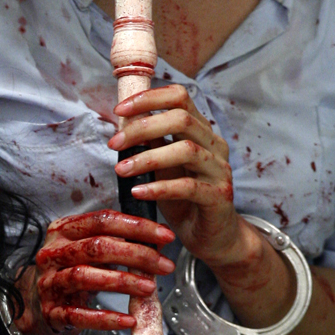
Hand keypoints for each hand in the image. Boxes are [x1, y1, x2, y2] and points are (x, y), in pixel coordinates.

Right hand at [27, 209, 175, 334]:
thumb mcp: (85, 247)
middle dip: (135, 254)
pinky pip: (79, 314)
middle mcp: (53, 253)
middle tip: (162, 264)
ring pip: (85, 276)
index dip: (136, 227)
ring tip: (148, 287)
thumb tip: (156, 239)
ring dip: (121, 281)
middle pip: (96, 247)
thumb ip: (114, 240)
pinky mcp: (51, 310)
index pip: (102, 220)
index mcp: (63, 230)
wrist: (36, 298)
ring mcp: (50, 281)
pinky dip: (105, 318)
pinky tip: (127, 319)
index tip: (164, 236)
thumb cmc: (69, 268)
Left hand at [108, 84, 243, 266]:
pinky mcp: (219, 196)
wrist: (212, 237)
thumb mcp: (163, 167)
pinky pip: (188, 187)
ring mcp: (220, 170)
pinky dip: (159, 187)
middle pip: (182, 119)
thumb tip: (123, 124)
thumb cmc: (184, 199)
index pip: (180, 97)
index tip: (119, 110)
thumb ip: (151, 144)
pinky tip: (138, 191)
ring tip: (121, 170)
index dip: (149, 98)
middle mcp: (214, 145)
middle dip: (142, 128)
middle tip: (114, 144)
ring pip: (186, 150)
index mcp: (201, 131)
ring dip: (147, 158)